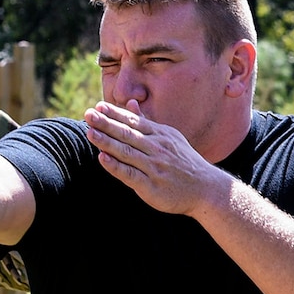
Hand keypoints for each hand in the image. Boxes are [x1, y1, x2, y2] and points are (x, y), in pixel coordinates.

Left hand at [83, 102, 226, 214]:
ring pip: (127, 152)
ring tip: (90, 133)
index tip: (97, 106)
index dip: (114, 114)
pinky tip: (103, 159)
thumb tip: (130, 103)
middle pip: (128, 134)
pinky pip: (131, 174)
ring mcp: (154, 167)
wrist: (206, 189)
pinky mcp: (151, 186)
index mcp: (160, 135)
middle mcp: (157, 148)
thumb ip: (147, 122)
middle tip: (88, 114)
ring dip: (107, 142)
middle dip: (106, 123)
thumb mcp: (169, 137)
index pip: (134, 121)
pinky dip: (116, 167)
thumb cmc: (184, 162)